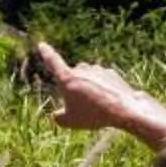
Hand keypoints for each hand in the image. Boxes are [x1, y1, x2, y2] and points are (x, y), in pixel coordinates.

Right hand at [32, 41, 146, 135]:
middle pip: (73, 77)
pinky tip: (108, 102)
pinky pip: (101, 81)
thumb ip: (59, 117)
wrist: (123, 110)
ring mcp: (97, 70)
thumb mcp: (70, 122)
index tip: (42, 45)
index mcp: (67, 78)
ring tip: (97, 107)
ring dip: (89, 89)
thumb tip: (57, 115)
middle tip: (81, 107)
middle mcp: (81, 69)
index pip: (53, 62)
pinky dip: (102, 90)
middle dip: (75, 88)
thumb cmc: (94, 115)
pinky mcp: (110, 73)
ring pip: (88, 79)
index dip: (47, 53)